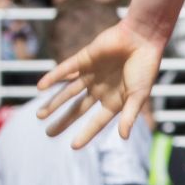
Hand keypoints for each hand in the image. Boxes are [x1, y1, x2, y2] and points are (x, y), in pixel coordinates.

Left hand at [35, 19, 165, 148]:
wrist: (142, 38)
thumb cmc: (145, 67)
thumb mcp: (139, 95)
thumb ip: (130, 115)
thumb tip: (123, 137)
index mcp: (115, 99)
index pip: (97, 121)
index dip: (86, 133)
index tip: (73, 146)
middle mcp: (100, 89)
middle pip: (78, 108)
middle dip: (63, 120)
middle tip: (48, 133)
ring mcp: (90, 74)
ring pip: (67, 92)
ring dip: (53, 103)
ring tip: (39, 115)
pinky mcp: (83, 59)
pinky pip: (64, 70)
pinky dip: (52, 78)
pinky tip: (40, 87)